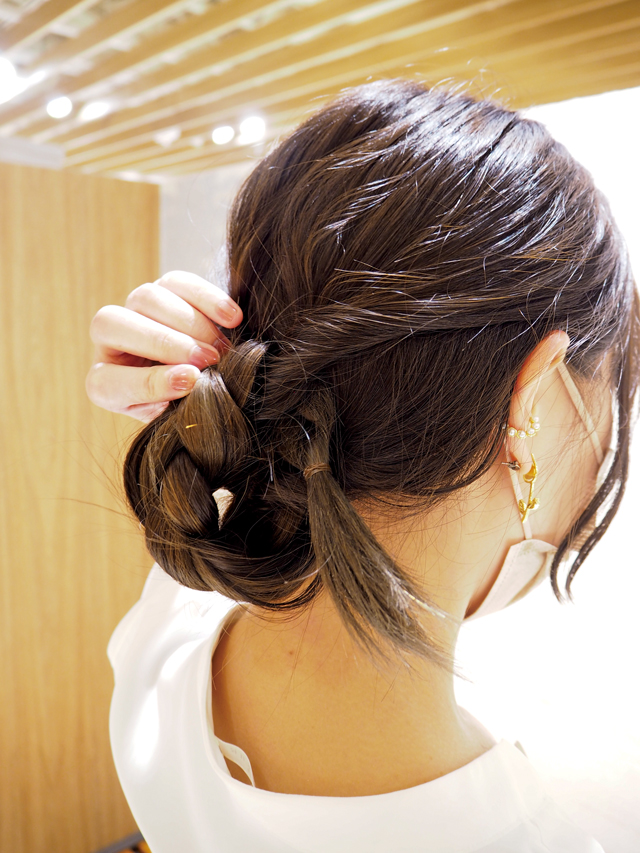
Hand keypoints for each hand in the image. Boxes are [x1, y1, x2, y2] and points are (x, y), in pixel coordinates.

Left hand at [86, 271, 242, 421]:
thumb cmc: (191, 407)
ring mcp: (135, 309)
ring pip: (147, 297)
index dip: (150, 382)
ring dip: (189, 322)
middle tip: (209, 360)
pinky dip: (208, 298)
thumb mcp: (180, 417)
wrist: (211, 381)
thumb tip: (196, 382)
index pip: (107, 381)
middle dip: (164, 342)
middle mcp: (111, 341)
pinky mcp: (165, 288)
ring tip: (222, 348)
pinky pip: (179, 281)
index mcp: (105, 384)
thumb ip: (181, 406)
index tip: (192, 382)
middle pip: (113, 324)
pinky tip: (233, 319)